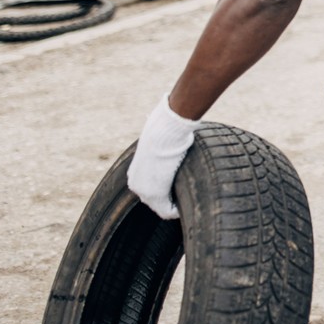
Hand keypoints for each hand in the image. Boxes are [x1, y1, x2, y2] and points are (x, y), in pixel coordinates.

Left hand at [127, 96, 198, 218]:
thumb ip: (163, 137)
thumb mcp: (160, 135)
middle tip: (186, 194)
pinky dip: (178, 210)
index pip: (151, 189)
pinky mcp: (154, 195)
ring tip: (188, 197)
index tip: (181, 186)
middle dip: (170, 199)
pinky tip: (187, 203)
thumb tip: (172, 112)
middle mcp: (135, 184)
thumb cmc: (165, 128)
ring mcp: (143, 191)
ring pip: (161, 206)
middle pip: (155, 200)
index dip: (167, 189)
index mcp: (136, 172)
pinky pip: (167, 211)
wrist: (165, 130)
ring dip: (174, 204)